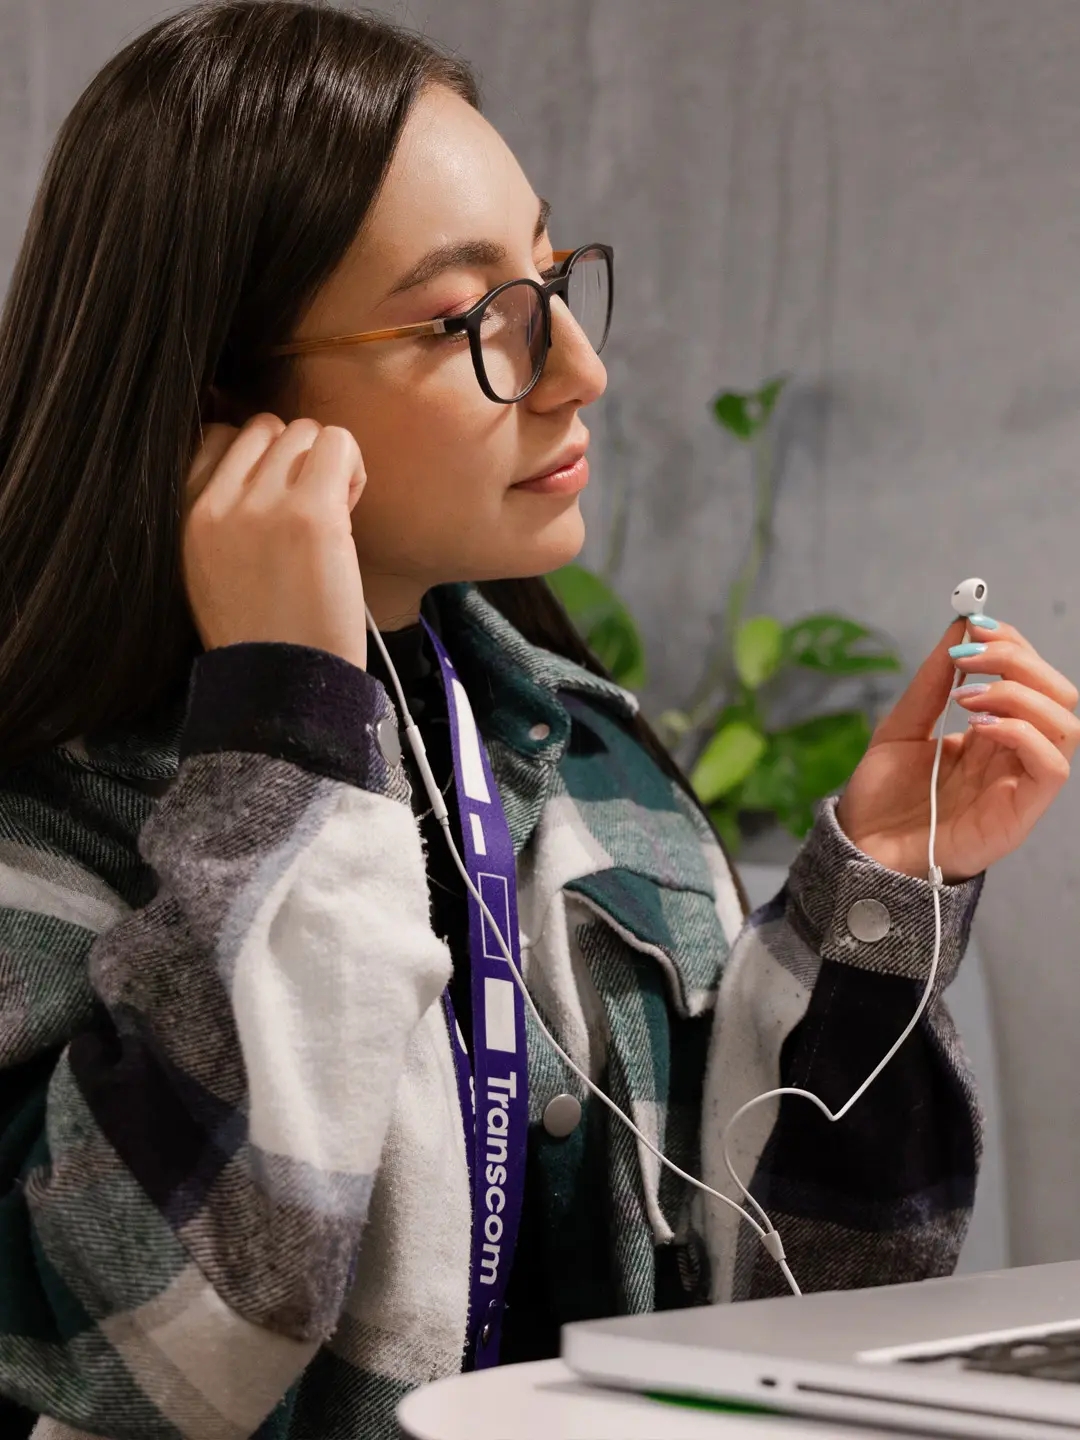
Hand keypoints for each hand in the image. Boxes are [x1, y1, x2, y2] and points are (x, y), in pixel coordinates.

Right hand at [182, 414, 368, 669]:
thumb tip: (268, 469)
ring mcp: (262, 504)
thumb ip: (226, 518)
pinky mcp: (310, 512)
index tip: (277, 501)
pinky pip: (339, 443)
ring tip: (333, 517)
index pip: (216, 437)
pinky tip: (351, 511)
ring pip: (303, 430)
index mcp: (186, 517)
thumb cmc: (264, 637)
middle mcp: (215, 503)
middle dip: (296, 460)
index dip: (258, 461)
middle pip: (264, 428)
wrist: (283, 689)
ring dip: (328, 464)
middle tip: (313, 512)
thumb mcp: (212, 570)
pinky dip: (354, 468)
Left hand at [836, 615, 1079, 881]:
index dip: (1011, 642)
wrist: (861, 847)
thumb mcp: (902, 725)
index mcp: (993, 733)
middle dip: (1019, 659)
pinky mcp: (1020, 814)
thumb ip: (932, 681)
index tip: (973, 623)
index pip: (1030, 676)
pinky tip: (979, 727)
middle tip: (970, 653)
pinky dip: (1023, 732)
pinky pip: (1052, 766)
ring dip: (1020, 693)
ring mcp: (1020, 784)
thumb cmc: (883, 796)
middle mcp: (1014, 755)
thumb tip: (960, 623)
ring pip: (1066, 724)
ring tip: (967, 694)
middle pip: (1058, 693)